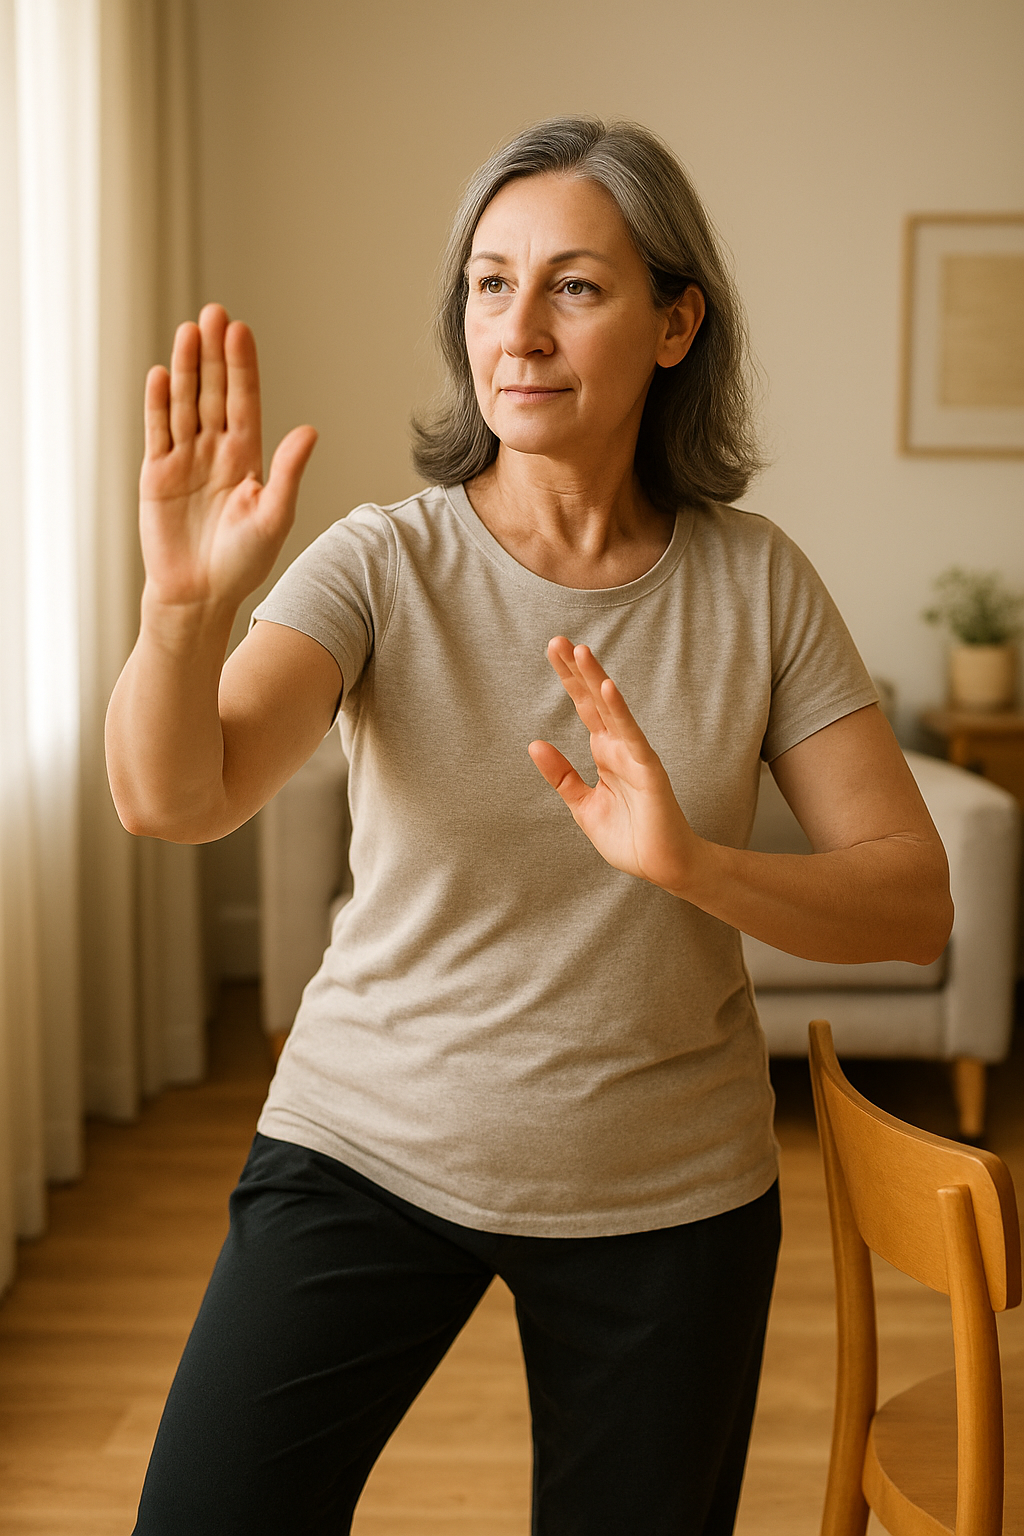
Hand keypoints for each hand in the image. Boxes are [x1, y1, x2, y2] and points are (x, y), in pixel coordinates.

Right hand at [140, 304, 316, 613]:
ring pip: (185, 403)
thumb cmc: (242, 562)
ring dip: (187, 369)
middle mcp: (215, 451)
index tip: (241, 330)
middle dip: (214, 354)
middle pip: (214, 392)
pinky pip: (158, 430)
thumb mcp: (273, 517)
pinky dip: (159, 403)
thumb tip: (309, 430)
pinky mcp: (156, 473)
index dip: (242, 367)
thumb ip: (288, 473)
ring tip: (189, 331)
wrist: (199, 595)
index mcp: (247, 458)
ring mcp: (184, 459)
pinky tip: (163, 374)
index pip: (244, 401)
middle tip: (214, 312)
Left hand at [528, 638, 701, 894]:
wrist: (663, 867)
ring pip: (612, 710)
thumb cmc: (630, 836)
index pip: (584, 707)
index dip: (569, 679)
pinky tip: (608, 688)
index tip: (554, 650)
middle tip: (557, 640)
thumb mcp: (583, 805)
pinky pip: (632, 736)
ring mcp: (634, 755)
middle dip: (576, 670)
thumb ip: (561, 776)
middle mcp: (619, 747)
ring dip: (597, 680)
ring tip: (580, 650)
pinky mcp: (648, 770)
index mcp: (604, 753)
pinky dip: (620, 712)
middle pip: (594, 700)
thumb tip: (535, 744)